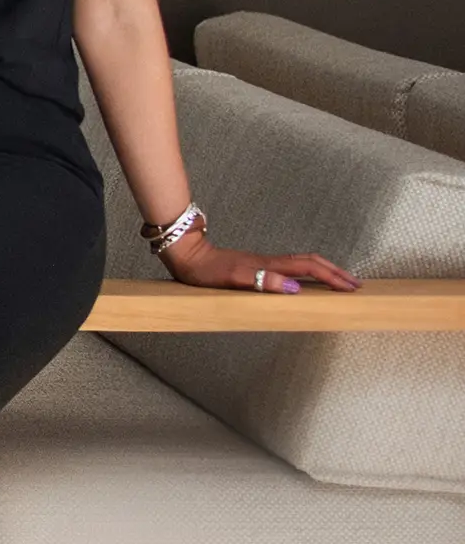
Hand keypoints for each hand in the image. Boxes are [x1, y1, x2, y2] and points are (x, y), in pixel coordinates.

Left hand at [159, 229, 360, 294]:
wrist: (187, 255)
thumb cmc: (207, 271)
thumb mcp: (234, 278)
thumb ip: (263, 281)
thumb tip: (294, 288)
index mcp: (269, 265)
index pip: (309, 269)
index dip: (331, 278)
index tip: (352, 288)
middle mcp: (271, 262)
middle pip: (311, 263)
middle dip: (335, 272)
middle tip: (356, 285)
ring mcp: (264, 262)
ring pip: (302, 263)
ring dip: (324, 271)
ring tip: (340, 281)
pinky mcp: (257, 265)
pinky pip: (290, 267)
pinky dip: (307, 272)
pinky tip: (307, 280)